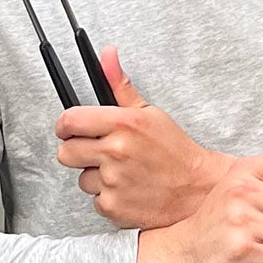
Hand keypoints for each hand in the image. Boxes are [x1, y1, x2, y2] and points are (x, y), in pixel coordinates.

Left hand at [55, 46, 233, 229]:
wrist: (197, 189)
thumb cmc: (174, 150)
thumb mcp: (149, 112)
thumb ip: (120, 85)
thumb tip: (106, 55)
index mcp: (123, 123)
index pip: (69, 121)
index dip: (65, 126)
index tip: (71, 129)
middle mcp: (115, 151)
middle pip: (65, 152)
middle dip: (77, 151)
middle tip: (98, 151)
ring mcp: (113, 181)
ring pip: (81, 178)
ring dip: (96, 176)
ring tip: (121, 172)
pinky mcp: (113, 207)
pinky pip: (95, 199)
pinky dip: (108, 197)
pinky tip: (127, 189)